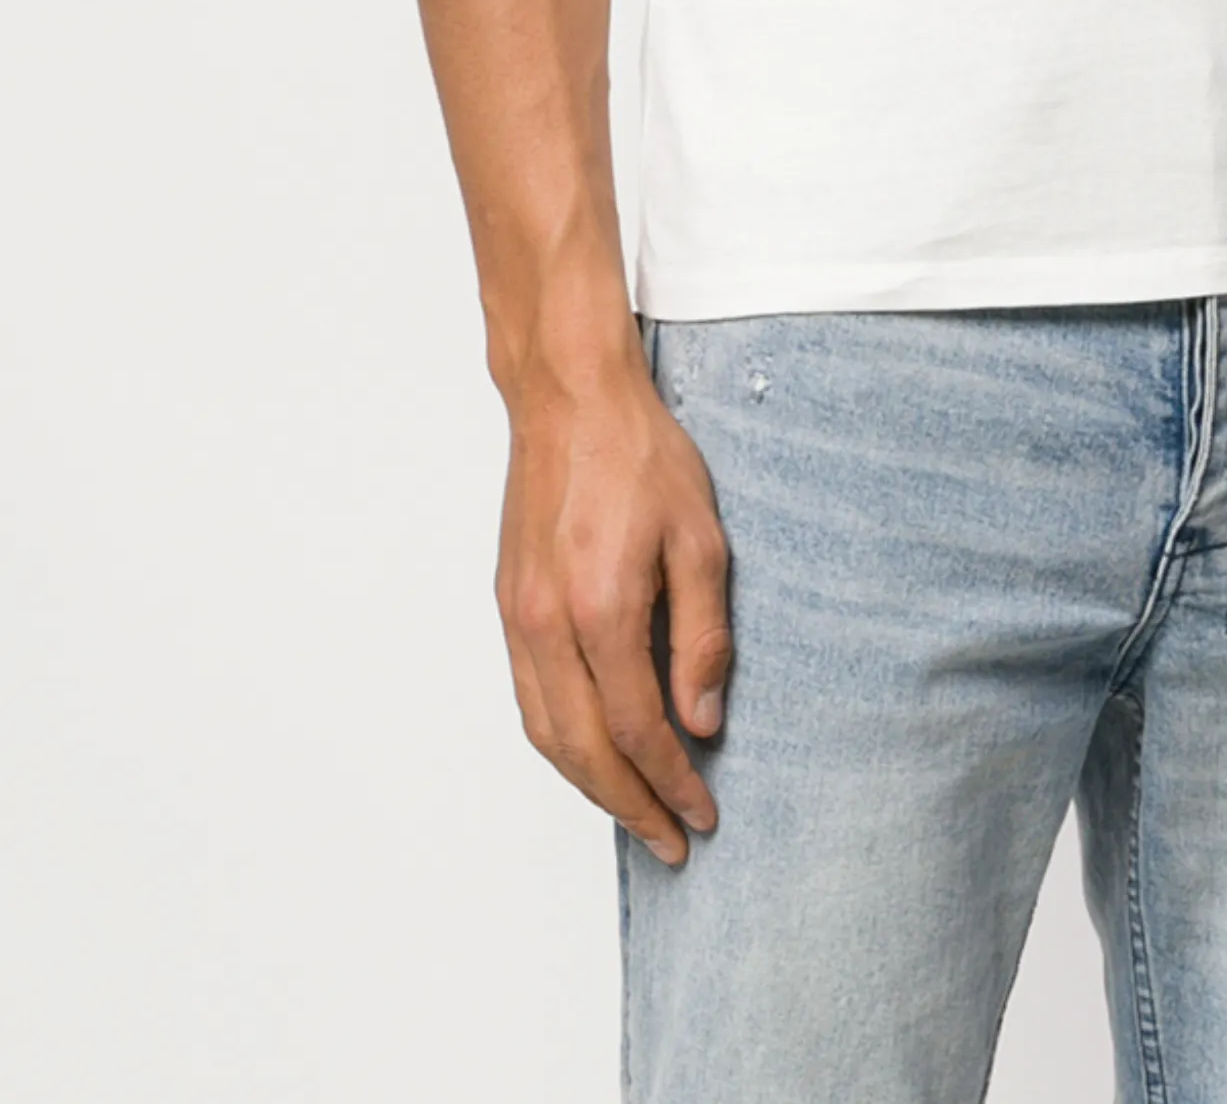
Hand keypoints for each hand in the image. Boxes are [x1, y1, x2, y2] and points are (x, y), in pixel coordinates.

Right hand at [494, 353, 732, 865]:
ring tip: (636, 812)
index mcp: (601, 608)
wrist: (569, 398)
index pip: (640, 728)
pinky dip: (561, 742)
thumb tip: (701, 720)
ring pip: (547, 734)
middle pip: (586, 750)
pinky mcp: (509, 606)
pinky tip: (593, 752)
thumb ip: (703, 636)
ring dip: (590, 784)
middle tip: (671, 841)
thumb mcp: (701, 538)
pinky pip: (529, 698)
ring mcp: (519, 618)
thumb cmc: (640, 455)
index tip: (704, 811)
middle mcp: (548, 624)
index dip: (673, 781)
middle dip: (630, 806)